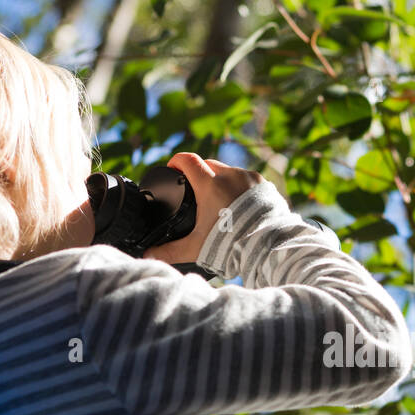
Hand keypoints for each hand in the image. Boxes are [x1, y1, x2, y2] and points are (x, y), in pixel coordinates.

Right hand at [143, 153, 263, 264]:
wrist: (267, 248)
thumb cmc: (231, 246)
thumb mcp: (196, 248)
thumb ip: (170, 251)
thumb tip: (148, 254)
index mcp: (210, 185)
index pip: (187, 160)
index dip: (176, 161)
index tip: (172, 169)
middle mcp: (230, 175)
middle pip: (207, 164)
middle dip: (197, 173)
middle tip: (193, 190)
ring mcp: (248, 177)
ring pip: (227, 170)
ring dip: (219, 179)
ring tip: (215, 198)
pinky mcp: (262, 184)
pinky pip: (245, 178)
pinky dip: (237, 186)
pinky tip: (236, 202)